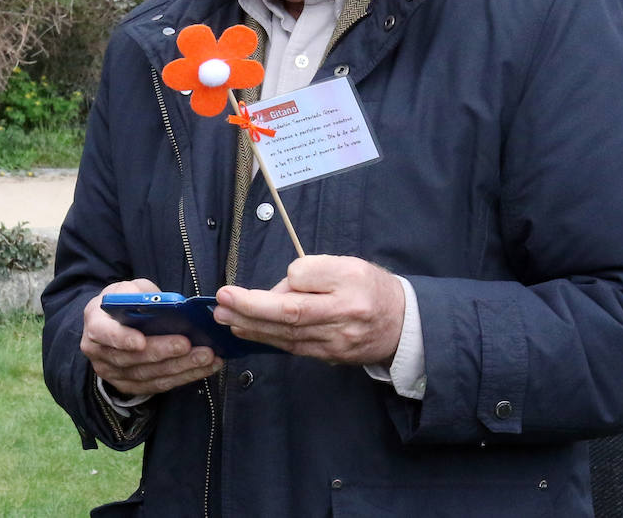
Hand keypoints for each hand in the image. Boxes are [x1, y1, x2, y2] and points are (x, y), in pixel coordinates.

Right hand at [81, 279, 223, 395]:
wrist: (116, 320)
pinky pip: (158, 386)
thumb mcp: (131, 288)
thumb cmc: (127, 300)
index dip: (121, 339)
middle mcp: (99, 352)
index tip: (141, 342)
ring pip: (147, 375)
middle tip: (188, 344)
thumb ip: (143, 296)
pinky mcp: (130, 385)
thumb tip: (167, 305)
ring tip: (206, 356)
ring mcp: (113, 373)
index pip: (103, 333)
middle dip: (163, 352)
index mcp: (96, 322)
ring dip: (180, 367)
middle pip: (131, 358)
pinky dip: (184, 377)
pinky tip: (205, 367)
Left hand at [213, 255, 405, 365]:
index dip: (272, 289)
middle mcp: (342, 318)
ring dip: (251, 327)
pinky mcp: (330, 357)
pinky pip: (293, 348)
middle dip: (249, 311)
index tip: (247, 286)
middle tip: (221, 303)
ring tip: (225, 317)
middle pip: (289, 317)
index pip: (303, 287)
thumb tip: (280, 289)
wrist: (402, 324)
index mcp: (349, 287)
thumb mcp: (349, 265)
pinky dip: (267, 339)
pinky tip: (247, 331)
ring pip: (287, 336)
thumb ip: (313, 272)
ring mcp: (336, 343)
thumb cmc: (371, 287)